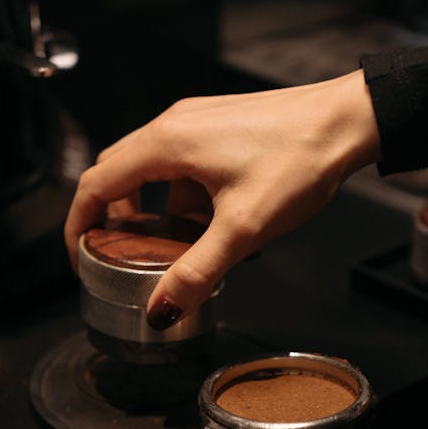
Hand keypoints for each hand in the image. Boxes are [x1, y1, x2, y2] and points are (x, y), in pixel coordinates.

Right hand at [63, 70, 380, 328]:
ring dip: (154, 210)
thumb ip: (196, 271)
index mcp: (166, 144)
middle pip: (117, 173)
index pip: (95, 184)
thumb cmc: (300, 160)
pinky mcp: (221, 127)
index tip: (78, 256)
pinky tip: (216, 225)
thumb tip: (160, 308)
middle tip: (117, 256)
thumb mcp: (243, 229)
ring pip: (153, 170)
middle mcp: (174, 124)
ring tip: (177, 248)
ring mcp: (198, 122)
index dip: (78, 224)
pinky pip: (183, 164)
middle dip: (112, 219)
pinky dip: (184, 197)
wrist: (349, 120)